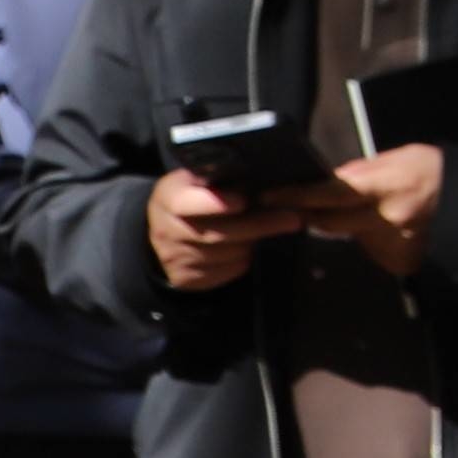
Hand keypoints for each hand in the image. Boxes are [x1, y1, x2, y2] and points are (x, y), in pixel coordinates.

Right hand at [146, 168, 290, 292]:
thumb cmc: (195, 197)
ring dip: (251, 241)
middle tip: (292, 219)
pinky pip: (226, 271)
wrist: (167, 232)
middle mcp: (165, 230)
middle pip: (215, 233)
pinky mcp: (186, 278)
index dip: (215, 204)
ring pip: (226, 254)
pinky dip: (243, 259)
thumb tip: (265, 181)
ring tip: (266, 228)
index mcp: (168, 197)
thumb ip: (224, 178)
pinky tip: (247, 246)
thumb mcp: (200, 180)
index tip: (243, 201)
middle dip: (258, 225)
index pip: (184, 203)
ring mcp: (173, 257)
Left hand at [299, 145, 443, 277]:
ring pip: (345, 234)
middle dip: (309, 212)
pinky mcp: (397, 259)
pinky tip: (379, 226)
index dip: (296, 195)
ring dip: (340, 223)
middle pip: (327, 221)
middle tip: (290, 205)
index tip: (270, 196)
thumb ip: (361, 174)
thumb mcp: (398, 160)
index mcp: (384, 186)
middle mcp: (384, 218)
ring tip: (349, 210)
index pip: (326, 193)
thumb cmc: (435, 170)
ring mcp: (389, 242)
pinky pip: (368, 247)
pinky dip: (366, 236)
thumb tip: (328, 182)